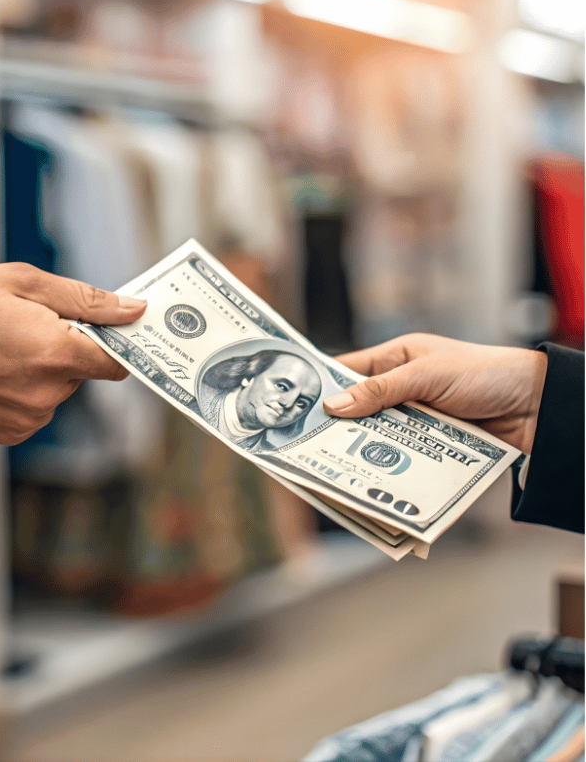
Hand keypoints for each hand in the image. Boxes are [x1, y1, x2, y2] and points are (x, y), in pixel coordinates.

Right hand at [0, 264, 145, 445]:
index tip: (109, 329)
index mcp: (57, 351)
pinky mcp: (9, 433)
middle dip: (65, 346)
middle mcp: (48, 393)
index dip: (117, 342)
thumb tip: (134, 311)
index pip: (118, 360)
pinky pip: (34, 407)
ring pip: (57, 389)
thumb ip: (86, 299)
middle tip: (24, 323)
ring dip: (42, 369)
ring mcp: (28, 418)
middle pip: (82, 371)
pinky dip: (22, 390)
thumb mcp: (21, 282)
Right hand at [322, 333, 547, 452]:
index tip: (297, 407)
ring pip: (378, 434)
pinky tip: (373, 474)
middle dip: (339, 424)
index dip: (323, 386)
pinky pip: (402, 453)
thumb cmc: (485, 374)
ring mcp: (416, 417)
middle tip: (310, 445)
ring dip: (365, 447)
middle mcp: (402, 388)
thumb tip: (333, 406)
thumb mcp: (427, 376)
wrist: (538, 406)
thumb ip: (380, 391)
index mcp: (397, 359)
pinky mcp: (431, 443)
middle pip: (359, 408)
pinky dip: (390, 462)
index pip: (348, 370)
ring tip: (336, 464)